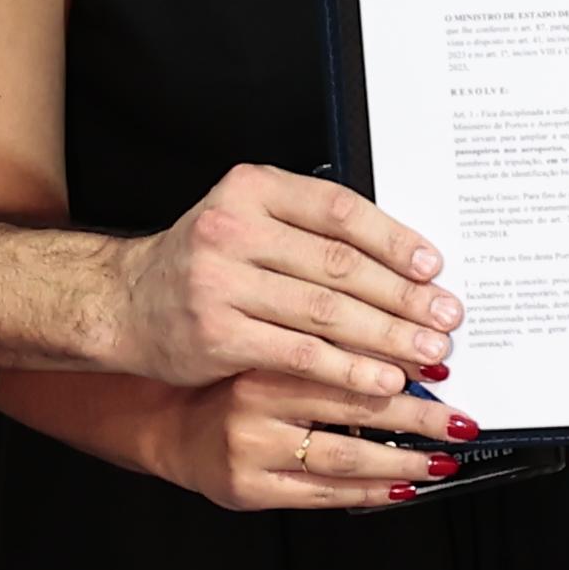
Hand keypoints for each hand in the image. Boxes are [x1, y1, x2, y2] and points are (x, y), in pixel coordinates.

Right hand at [104, 167, 462, 399]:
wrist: (124, 304)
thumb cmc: (202, 264)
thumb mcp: (248, 223)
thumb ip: (311, 231)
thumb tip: (405, 263)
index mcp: (252, 190)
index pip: (340, 210)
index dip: (394, 240)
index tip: (432, 267)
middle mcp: (233, 229)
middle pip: (341, 264)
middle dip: (403, 295)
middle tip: (444, 317)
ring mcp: (222, 283)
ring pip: (327, 311)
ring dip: (387, 336)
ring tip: (426, 352)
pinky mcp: (219, 335)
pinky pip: (302, 354)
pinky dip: (350, 369)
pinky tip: (382, 379)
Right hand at [144, 361, 456, 513]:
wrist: (171, 425)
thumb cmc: (235, 385)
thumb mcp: (275, 354)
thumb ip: (328, 356)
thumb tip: (409, 360)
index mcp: (268, 361)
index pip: (348, 363)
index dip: (401, 368)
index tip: (442, 370)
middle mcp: (256, 407)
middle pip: (355, 411)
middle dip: (418, 419)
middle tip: (461, 421)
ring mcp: (252, 453)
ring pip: (344, 460)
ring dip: (402, 463)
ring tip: (442, 461)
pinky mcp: (250, 490)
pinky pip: (322, 495)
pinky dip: (369, 493)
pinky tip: (402, 488)